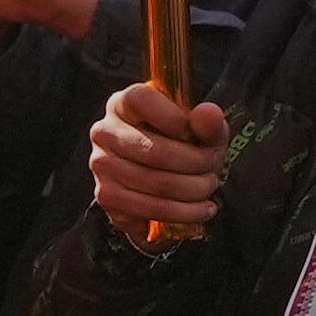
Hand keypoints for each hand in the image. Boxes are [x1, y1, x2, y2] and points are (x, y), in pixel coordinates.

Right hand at [85, 83, 233, 249]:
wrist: (164, 173)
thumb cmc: (182, 143)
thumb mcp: (201, 129)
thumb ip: (207, 121)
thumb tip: (209, 114)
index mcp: (124, 103)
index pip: (142, 101)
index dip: (176, 120)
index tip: (199, 137)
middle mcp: (104, 131)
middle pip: (156, 152)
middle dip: (196, 166)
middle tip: (214, 172)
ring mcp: (101, 165)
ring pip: (155, 184)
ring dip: (193, 192)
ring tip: (209, 189)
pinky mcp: (105, 195)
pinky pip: (147, 209)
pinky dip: (181, 214)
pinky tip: (199, 209)